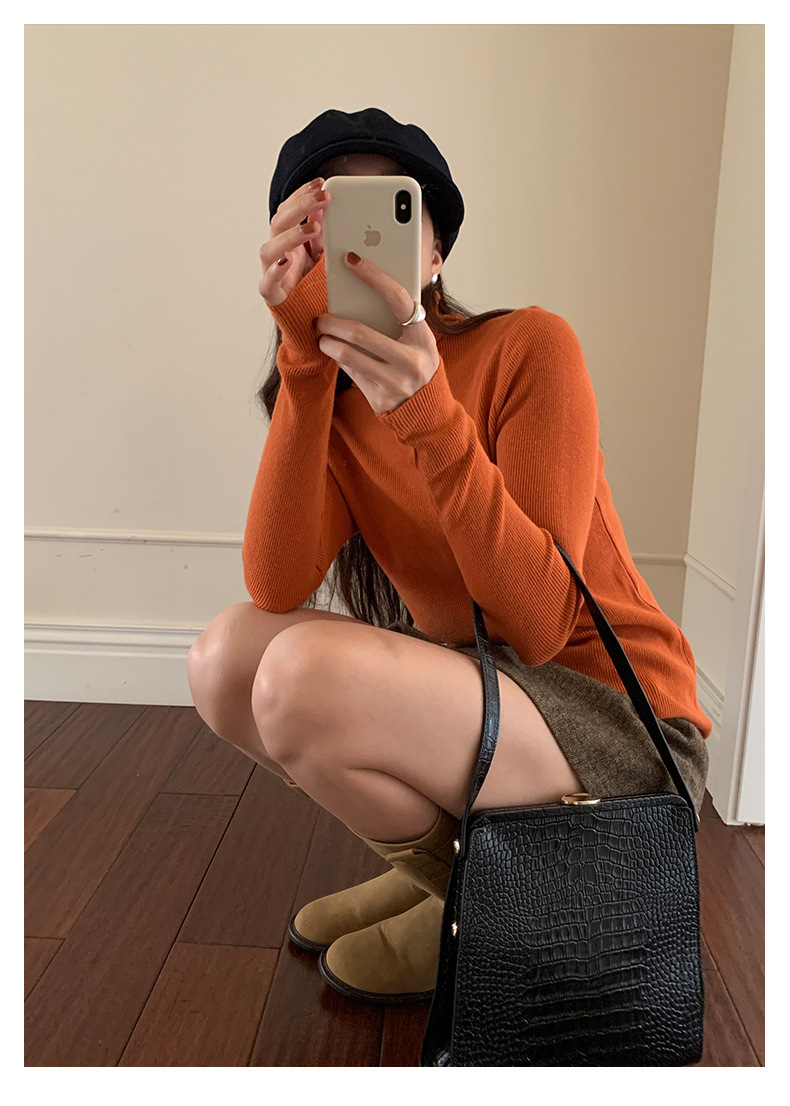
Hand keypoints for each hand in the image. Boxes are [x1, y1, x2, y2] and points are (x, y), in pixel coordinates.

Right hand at [258, 178, 330, 305]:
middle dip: (301, 207)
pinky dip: (275, 271)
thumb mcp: (318, 252)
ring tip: (313, 228)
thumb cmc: (307, 280)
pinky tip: (286, 261)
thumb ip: (318, 232)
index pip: (289, 209)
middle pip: (280, 222)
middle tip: (323, 197)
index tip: (320, 183)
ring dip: (291, 236)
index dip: (302, 195)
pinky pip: (268, 281)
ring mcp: (270, 270)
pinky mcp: (270, 293)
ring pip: (271, 248)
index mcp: (286, 238)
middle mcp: (275, 251)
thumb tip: (324, 207)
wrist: (301, 313)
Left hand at [315, 253, 439, 413]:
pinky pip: (350, 373)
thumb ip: (400, 321)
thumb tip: (362, 292)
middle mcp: (412, 361)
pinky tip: (333, 352)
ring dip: (328, 342)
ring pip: (348, 355)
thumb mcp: (419, 341)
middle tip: (321, 317)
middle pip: (361, 332)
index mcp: (424, 338)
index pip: (399, 299)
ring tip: (322, 335)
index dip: (374, 276)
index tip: (351, 259)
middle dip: (334, 322)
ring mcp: (396, 383)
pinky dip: (338, 359)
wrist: (426, 411)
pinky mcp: (380, 400)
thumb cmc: (417, 364)